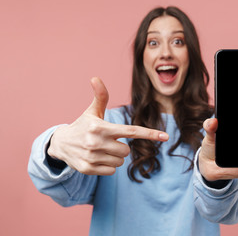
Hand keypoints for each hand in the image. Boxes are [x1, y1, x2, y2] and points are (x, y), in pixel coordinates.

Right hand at [47, 77, 168, 175]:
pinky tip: (96, 158)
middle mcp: (96, 142)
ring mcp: (91, 157)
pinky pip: (111, 171)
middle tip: (108, 141)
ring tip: (100, 150)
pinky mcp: (87, 169)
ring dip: (114, 156)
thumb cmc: (82, 126)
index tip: (166, 136)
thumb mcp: (91, 112)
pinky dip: (107, 166)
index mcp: (100, 127)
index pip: (131, 131)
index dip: (150, 133)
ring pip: (120, 161)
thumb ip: (100, 96)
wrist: (60, 144)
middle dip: (121, 146)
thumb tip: (95, 78)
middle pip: (126, 150)